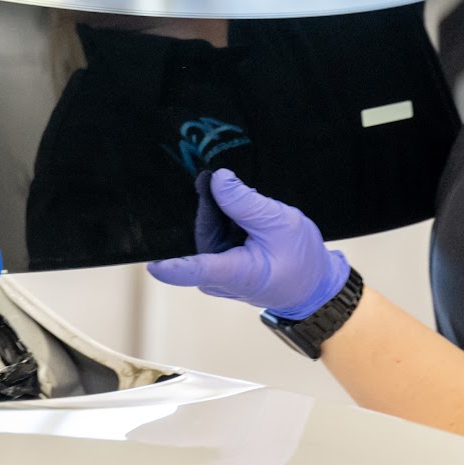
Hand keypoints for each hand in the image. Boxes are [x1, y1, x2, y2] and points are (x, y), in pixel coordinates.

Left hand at [147, 169, 348, 319]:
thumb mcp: (280, 224)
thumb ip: (246, 203)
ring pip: (207, 228)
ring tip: (251, 208)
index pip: (195, 269)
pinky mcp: (218, 263)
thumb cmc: (301, 261)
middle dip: (213, 203)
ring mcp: (217, 271)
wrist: (313, 284)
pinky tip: (244, 213)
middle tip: (228, 181)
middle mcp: (218, 276)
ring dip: (223, 210)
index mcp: (234, 273)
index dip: (172, 265)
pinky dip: (226, 218)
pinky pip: (214, 233)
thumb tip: (218, 180)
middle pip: (201, 230)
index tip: (151, 263)